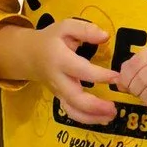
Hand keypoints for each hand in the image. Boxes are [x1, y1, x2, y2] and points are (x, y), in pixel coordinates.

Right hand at [0, 18, 119, 123]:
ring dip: (92, 117)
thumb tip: (105, 36)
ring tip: (111, 115)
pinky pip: (72, 113)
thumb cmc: (51, 40)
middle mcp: (58, 79)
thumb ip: (85, 30)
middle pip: (74, 97)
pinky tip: (102, 118)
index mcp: (60, 59)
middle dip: (95, 106)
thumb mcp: (66, 27)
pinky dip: (86, 119)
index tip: (117, 77)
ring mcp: (58, 92)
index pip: (80, 70)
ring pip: (72, 110)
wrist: (30, 55)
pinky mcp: (60, 99)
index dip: (99, 75)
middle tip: (114, 107)